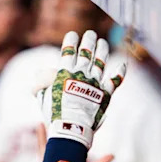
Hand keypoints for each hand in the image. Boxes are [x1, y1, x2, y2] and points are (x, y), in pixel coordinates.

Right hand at [44, 30, 125, 147]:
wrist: (71, 127)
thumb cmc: (54, 113)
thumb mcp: (43, 97)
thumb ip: (40, 85)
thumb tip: (37, 78)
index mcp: (65, 72)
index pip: (68, 51)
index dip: (70, 41)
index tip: (72, 35)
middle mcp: (82, 73)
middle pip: (87, 52)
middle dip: (88, 41)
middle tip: (90, 34)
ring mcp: (95, 82)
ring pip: (101, 62)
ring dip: (102, 50)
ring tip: (103, 43)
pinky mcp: (105, 93)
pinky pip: (115, 81)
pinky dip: (119, 73)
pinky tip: (123, 66)